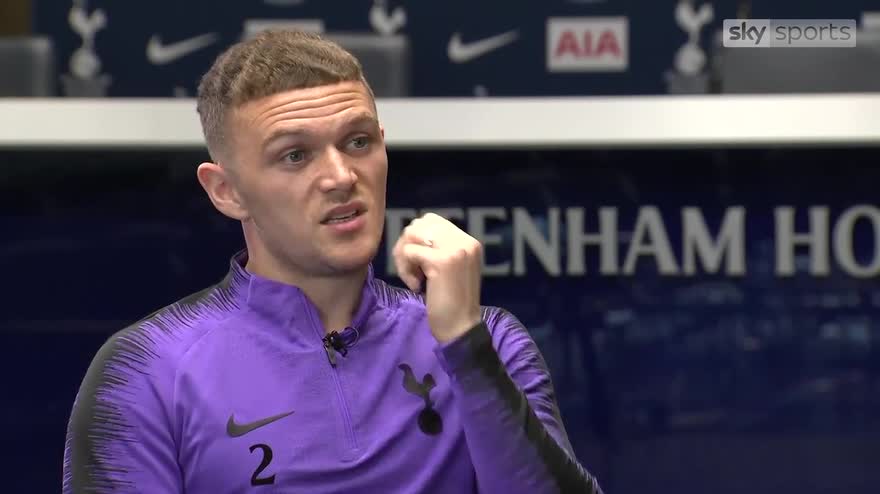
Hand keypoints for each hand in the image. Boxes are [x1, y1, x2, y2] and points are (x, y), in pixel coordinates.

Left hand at [392, 213, 482, 342]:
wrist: (460, 328)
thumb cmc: (451, 303)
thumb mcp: (450, 269)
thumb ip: (439, 248)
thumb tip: (411, 232)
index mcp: (470, 242)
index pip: (432, 221)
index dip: (416, 238)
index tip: (417, 263)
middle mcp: (466, 241)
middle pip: (420, 224)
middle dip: (406, 245)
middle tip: (410, 270)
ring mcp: (455, 250)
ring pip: (412, 234)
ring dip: (404, 256)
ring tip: (413, 278)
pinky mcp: (442, 262)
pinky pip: (409, 252)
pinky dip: (405, 270)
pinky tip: (416, 287)